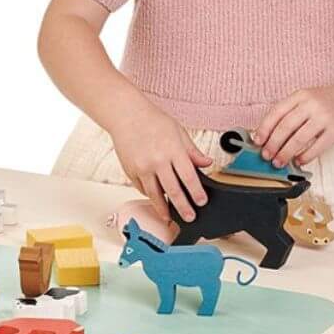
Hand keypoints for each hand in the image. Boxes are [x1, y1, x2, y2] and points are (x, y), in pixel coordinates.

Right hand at [108, 104, 212, 225]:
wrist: (126, 115)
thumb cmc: (153, 121)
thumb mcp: (179, 132)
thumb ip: (193, 151)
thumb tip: (207, 163)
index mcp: (173, 150)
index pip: (189, 177)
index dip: (196, 193)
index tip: (202, 202)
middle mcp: (157, 161)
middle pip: (173, 191)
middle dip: (183, 207)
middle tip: (190, 217)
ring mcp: (142, 167)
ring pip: (155, 195)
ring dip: (163, 209)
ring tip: (170, 218)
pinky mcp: (130, 171)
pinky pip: (142, 188)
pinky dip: (150, 195)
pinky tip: (156, 199)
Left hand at [255, 81, 333, 166]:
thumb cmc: (331, 100)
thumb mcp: (309, 98)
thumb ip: (291, 112)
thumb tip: (270, 134)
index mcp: (301, 95)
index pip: (276, 112)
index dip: (264, 128)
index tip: (257, 141)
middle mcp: (312, 104)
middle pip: (285, 127)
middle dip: (272, 144)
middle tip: (266, 156)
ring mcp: (325, 117)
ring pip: (298, 139)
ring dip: (285, 153)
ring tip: (279, 162)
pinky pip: (316, 147)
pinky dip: (305, 157)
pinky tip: (299, 161)